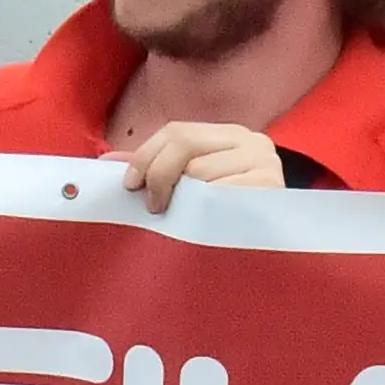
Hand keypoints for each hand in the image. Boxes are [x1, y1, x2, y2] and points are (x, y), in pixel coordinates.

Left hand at [116, 121, 283, 210]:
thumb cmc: (226, 221)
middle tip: (154, 208)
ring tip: (187, 221)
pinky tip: (206, 226)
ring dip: (184, 200)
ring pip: (199, 172)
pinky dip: (204, 211)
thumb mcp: (193, 188)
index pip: (177, 131)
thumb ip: (156, 170)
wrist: (277, 253)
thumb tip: (107, 163)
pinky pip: (220, 194)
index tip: (129, 185)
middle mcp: (252, 141)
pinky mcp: (270, 187)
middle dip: (159, 175)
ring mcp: (265, 162)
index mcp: (231, 134)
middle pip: (185, 145)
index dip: (146, 155)